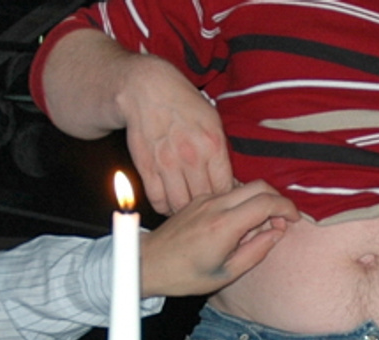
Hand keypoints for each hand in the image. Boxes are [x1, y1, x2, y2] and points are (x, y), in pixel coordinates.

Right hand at [119, 56, 232, 213]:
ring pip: (180, 205)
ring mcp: (167, 163)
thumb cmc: (182, 104)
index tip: (223, 202)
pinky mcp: (146, 167)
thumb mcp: (212, 121)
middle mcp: (191, 156)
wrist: (146, 89)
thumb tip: (232, 183)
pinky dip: (164, 207)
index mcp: (213, 144)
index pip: (225, 188)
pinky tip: (169, 202)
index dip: (226, 200)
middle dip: (207, 209)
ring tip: (187, 208)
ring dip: (184, 211)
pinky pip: (158, 199)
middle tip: (205, 211)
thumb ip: (221, 153)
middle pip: (204, 200)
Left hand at [139, 180, 298, 296]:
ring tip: (257, 229)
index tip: (294, 221)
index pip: (266, 202)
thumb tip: (277, 233)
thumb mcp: (226, 273)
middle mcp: (215, 205)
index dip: (287, 209)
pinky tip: (239, 225)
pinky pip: (229, 193)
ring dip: (260, 202)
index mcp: (224, 225)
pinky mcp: (199, 200)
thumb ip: (256, 252)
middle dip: (277, 200)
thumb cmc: (184, 275)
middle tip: (280, 223)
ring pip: (244, 187)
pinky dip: (243, 203)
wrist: (149, 263)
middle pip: (259, 186)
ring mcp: (205, 199)